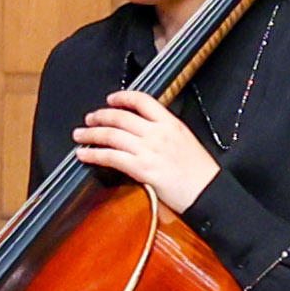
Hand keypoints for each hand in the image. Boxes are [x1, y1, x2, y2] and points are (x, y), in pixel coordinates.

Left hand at [70, 87, 219, 214]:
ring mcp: (149, 151)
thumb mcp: (186, 140)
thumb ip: (164, 130)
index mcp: (171, 124)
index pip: (142, 101)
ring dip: (90, 134)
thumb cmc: (200, 171)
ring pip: (111, 135)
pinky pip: (111, 157)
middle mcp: (158, 134)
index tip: (110, 99)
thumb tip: (142, 127)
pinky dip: (93, 155)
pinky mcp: (142, 169)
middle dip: (100, 116)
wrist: (209, 193)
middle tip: (89, 118)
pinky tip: (84, 155)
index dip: (122, 97)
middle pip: (120, 117)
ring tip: (79, 135)